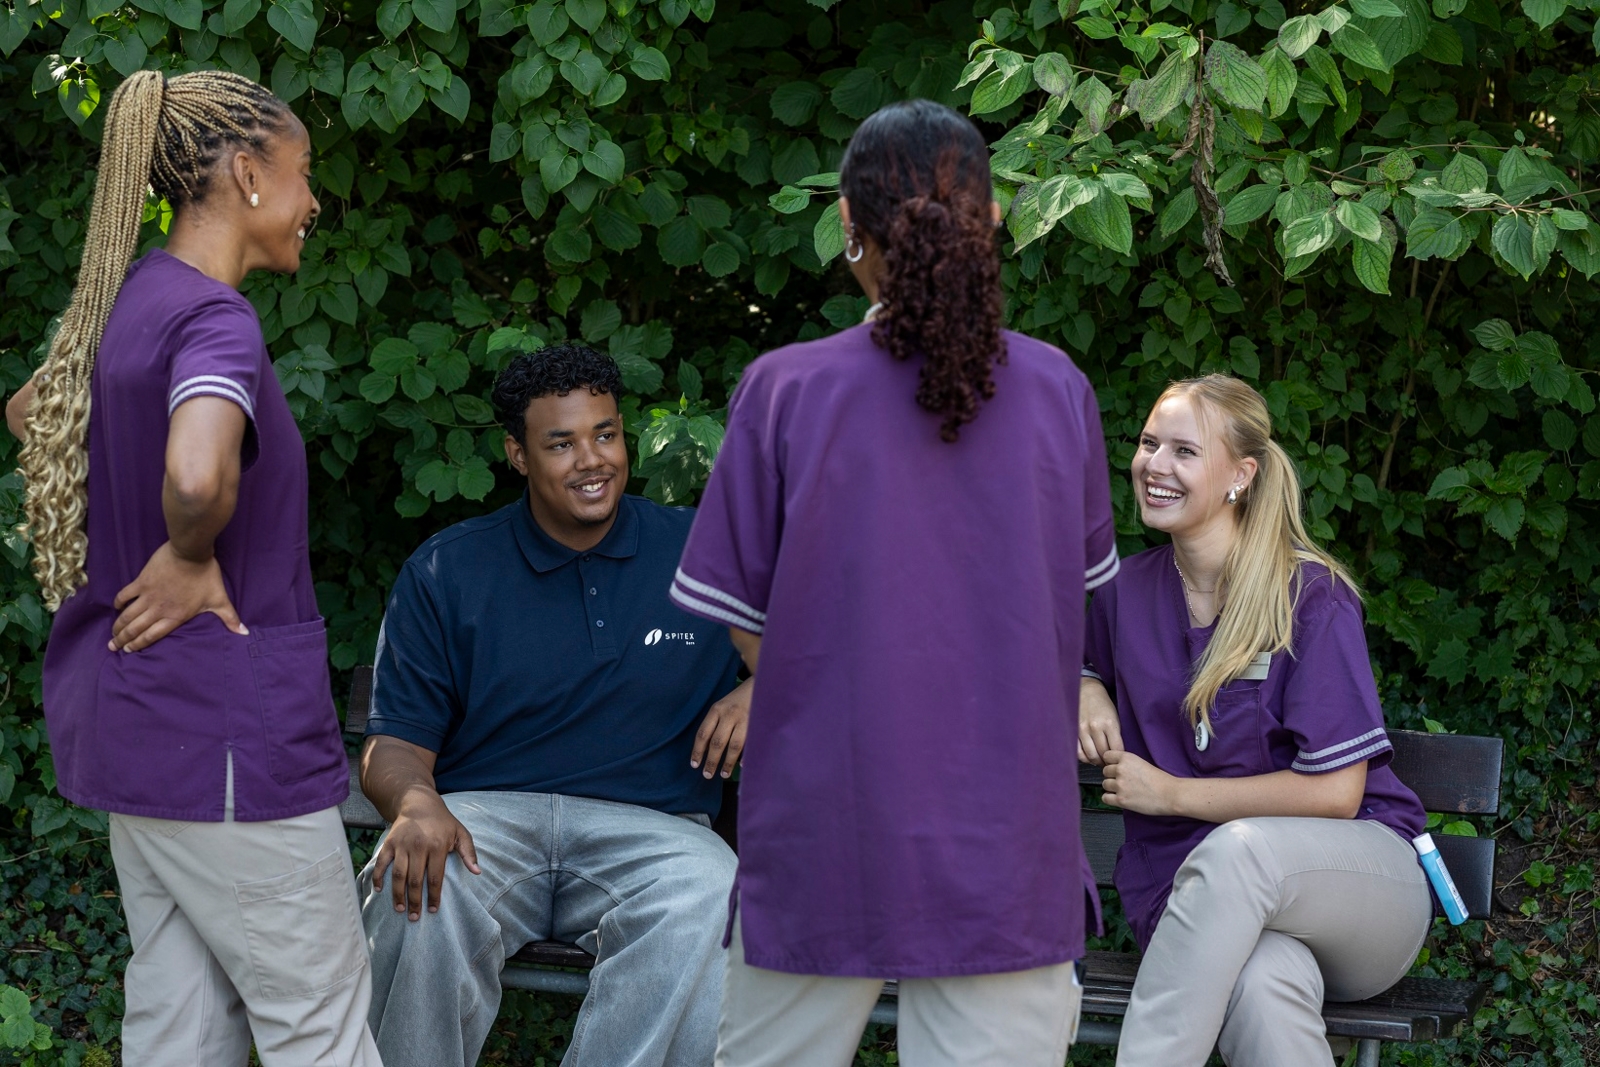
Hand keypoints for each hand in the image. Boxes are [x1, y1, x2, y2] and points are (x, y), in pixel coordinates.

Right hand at [110, 542, 245, 651]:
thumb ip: (229, 618)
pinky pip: (125, 595)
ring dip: (117, 626)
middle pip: (135, 629)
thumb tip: (243, 633)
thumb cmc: (206, 576)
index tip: (129, 651)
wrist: (191, 552)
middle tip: (112, 646)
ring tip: (111, 634)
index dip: (139, 645)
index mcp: (175, 617)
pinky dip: (119, 602)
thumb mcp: (220, 599)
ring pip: (127, 615)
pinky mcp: (141, 581)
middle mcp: (158, 609)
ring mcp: (148, 595)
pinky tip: (116, 607)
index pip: (152, 636)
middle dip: (122, 640)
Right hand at [370, 788, 480, 920]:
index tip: (432, 910)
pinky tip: (379, 890)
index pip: (435, 878)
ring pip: (398, 875)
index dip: (434, 896)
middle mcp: (418, 847)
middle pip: (415, 881)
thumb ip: (469, 853)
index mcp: (437, 846)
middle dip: (415, 902)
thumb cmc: (443, 822)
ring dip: (397, 895)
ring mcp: (402, 845)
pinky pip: (382, 863)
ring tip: (400, 909)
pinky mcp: (389, 843)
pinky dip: (379, 877)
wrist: (419, 803)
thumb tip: (477, 872)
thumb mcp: (461, 833)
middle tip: (415, 917)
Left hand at [691, 677, 750, 778]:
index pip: (703, 733)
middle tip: (707, 775)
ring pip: (734, 745)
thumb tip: (707, 749)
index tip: (695, 765)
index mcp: (717, 709)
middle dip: (712, 761)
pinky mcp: (758, 723)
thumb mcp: (722, 706)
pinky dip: (746, 755)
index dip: (698, 750)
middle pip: (717, 742)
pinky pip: (750, 743)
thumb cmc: (738, 699)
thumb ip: (715, 724)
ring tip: (723, 774)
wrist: (761, 683)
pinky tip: (742, 766)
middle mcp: (729, 714)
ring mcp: (745, 719)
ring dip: (728, 762)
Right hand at [1077, 677, 1122, 764]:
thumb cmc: (1103, 706)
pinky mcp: (1073, 731)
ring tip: (1099, 760)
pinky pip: (1078, 752)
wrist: (1087, 691)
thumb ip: (1115, 735)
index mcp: (1109, 724)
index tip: (1117, 760)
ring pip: (1091, 755)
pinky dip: (1084, 758)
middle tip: (1109, 763)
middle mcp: (1095, 727)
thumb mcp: (1114, 718)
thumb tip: (1115, 755)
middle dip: (1107, 761)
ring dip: (1096, 761)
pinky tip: (1088, 756)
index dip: (1117, 757)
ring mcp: (1082, 729)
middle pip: (1103, 754)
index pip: (1116, 749)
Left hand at [1101, 750, 1178, 816]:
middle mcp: (1120, 770)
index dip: (1111, 762)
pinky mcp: (1121, 799)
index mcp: (1127, 758)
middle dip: (1112, 776)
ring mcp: (1120, 785)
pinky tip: (1120, 798)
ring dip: (1112, 788)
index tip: (1115, 767)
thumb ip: (1127, 763)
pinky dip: (1110, 799)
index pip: (1106, 756)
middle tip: (1123, 781)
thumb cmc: (1161, 780)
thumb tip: (1114, 767)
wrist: (1171, 794)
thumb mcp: (1141, 763)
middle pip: (1105, 771)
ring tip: (1124, 790)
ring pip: (1105, 784)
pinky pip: (1105, 798)